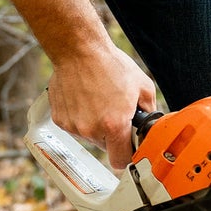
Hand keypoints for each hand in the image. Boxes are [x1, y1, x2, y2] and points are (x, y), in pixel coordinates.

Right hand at [48, 40, 155, 170]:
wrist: (79, 50)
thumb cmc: (110, 65)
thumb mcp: (143, 86)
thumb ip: (150, 111)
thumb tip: (149, 126)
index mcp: (114, 125)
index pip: (120, 160)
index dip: (127, 155)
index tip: (128, 147)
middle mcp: (91, 130)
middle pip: (105, 147)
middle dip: (112, 135)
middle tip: (114, 112)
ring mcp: (73, 125)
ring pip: (89, 136)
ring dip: (95, 125)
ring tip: (98, 100)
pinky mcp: (60, 119)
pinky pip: (74, 126)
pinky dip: (80, 117)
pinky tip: (84, 98)